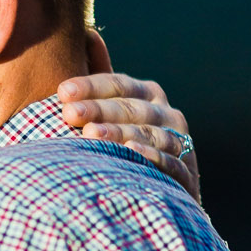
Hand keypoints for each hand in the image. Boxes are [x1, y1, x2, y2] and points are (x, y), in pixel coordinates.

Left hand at [56, 70, 200, 201]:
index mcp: (147, 95)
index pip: (118, 85)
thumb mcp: (111, 120)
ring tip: (91, 135)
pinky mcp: (187, 172)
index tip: (62, 93)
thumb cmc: (122, 151)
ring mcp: (180, 141)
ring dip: (120, 132)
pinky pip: (170, 161)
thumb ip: (95, 96)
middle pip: (130, 108)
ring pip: (149, 133)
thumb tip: (78, 55)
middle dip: (98, 109)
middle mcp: (166, 114)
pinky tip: (130, 151)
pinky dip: (152, 156)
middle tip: (70, 114)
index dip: (91, 87)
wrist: (158, 195)